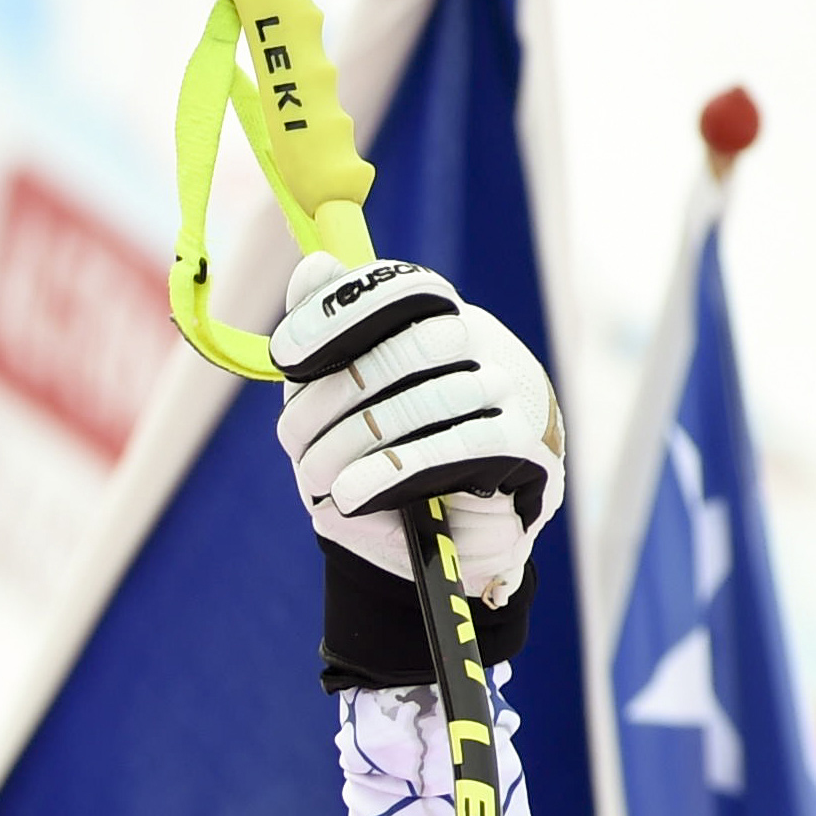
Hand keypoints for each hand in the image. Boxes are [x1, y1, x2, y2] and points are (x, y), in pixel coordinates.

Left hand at [270, 254, 561, 606]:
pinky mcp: (529, 450)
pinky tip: (350, 496)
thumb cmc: (385, 464)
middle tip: (296, 447)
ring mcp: (513, 394)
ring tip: (320, 483)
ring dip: (354, 446)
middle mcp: (485, 345)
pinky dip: (393, 472)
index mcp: (440, 319)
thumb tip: (312, 266)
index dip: (338, 314)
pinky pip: (458, 448)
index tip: (286, 356)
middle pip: (405, 349)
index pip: (400, 289)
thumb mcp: (338, 407)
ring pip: (426, 401)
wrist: (438, 549)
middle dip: (333, 401)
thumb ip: (326, 342)